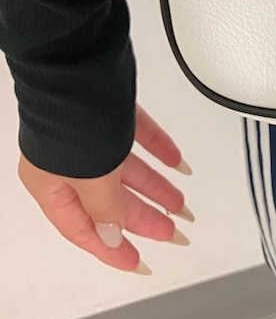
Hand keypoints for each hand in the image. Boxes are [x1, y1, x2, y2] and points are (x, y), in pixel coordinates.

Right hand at [18, 105, 192, 272]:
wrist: (75, 55)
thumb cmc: (72, 116)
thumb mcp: (89, 174)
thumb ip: (102, 207)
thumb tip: (112, 234)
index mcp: (51, 183)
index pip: (83, 228)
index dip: (111, 249)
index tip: (139, 263)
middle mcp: (68, 161)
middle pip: (109, 200)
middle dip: (143, 218)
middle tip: (174, 232)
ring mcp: (89, 133)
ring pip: (126, 168)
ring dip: (155, 186)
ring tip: (182, 202)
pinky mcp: (109, 108)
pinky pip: (136, 135)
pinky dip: (158, 148)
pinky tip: (178, 161)